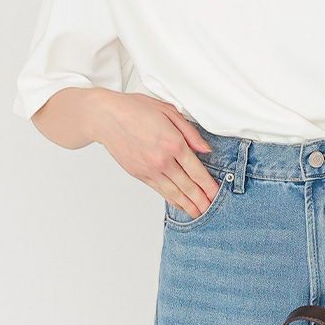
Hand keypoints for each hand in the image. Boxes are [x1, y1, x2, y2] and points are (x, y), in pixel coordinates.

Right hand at [90, 91, 220, 218]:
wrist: (106, 118)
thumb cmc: (136, 109)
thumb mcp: (169, 111)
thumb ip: (191, 133)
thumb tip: (206, 149)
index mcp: (173, 143)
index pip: (197, 171)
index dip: (209, 186)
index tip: (218, 194)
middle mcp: (163, 160)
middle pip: (188, 186)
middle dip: (202, 201)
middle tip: (213, 210)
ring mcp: (150, 170)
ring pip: (174, 193)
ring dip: (188, 205)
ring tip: (199, 214)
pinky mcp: (139, 174)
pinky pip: (160, 191)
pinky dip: (172, 199)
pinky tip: (180, 204)